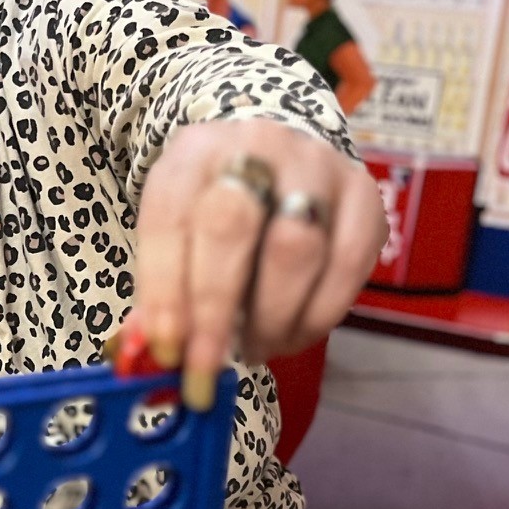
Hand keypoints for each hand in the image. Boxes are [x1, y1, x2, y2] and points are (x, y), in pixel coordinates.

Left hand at [134, 117, 385, 408]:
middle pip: (233, 225)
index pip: (170, 217)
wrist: (281, 157)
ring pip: (296, 247)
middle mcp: (256, 145)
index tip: (167, 349)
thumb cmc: (219, 208)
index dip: (165, 289)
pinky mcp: (364, 194)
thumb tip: (143, 351)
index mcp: (194, 152)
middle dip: (215, 307)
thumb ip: (161, 290)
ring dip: (272, 317)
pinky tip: (293, 335)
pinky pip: (347, 265)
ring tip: (256, 347)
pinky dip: (318, 316)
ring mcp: (316, 165)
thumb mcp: (179, 233)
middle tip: (208, 363)